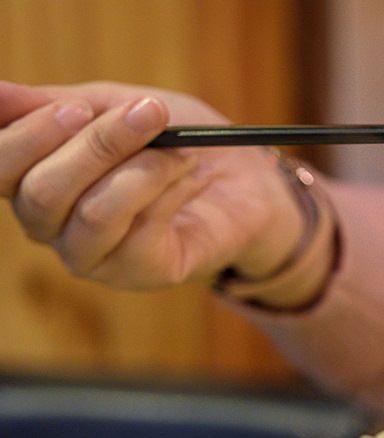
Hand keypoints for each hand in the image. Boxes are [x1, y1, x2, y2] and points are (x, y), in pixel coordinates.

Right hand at [0, 80, 307, 294]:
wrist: (244, 180)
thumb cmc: (172, 139)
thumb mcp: (115, 104)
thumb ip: (54, 103)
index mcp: (32, 180)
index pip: (0, 168)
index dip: (29, 136)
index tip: (79, 108)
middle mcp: (52, 226)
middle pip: (43, 194)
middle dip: (98, 146)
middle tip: (148, 114)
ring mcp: (93, 256)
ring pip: (94, 214)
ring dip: (144, 170)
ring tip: (180, 151)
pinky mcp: (139, 273)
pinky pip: (142, 232)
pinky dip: (171, 193)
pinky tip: (193, 177)